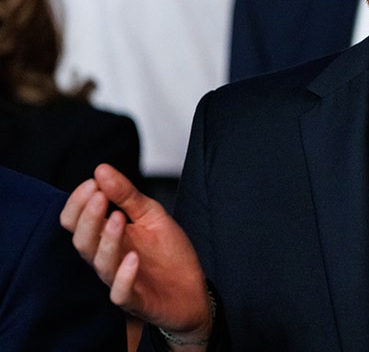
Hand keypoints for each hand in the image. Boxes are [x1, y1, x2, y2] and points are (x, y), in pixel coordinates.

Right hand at [60, 164, 210, 344]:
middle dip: (88, 217)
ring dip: (107, 240)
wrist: (192, 291)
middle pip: (82, 241)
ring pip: (100, 263)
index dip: (78, 203)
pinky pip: (120, 293)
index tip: (92, 182)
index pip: (75, 222)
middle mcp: (107, 259)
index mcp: (106, 237)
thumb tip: (101, 170)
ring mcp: (119, 281)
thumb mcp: (152, 215)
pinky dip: (124, 276)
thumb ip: (127, 195)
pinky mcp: (135, 301)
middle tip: (99, 195)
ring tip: (118, 218)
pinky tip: (133, 258)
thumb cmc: (168, 254)